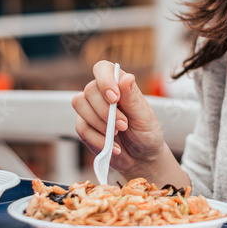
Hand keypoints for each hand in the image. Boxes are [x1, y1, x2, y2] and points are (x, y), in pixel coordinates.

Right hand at [72, 61, 165, 176]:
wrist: (140, 158)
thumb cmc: (146, 134)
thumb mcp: (144, 117)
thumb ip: (132, 98)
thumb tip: (127, 77)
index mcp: (119, 84)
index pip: (103, 69)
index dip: (105, 80)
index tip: (115, 98)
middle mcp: (102, 94)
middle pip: (90, 89)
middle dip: (105, 111)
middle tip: (123, 125)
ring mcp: (91, 109)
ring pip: (80, 104)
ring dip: (99, 122)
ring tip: (117, 133)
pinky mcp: (84, 126)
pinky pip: (81, 127)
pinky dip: (97, 139)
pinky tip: (111, 146)